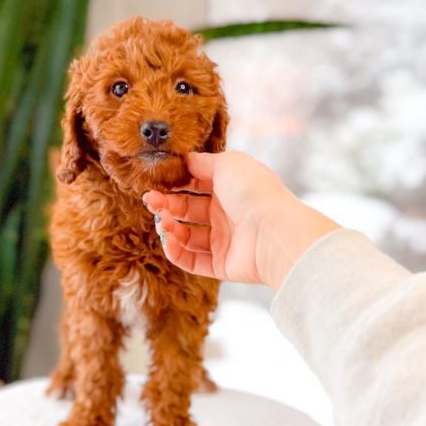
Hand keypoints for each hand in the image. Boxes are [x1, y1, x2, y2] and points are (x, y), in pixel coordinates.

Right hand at [143, 151, 339, 290]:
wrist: (275, 232)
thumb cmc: (254, 192)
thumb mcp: (227, 163)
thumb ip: (202, 161)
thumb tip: (184, 160)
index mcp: (230, 187)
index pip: (195, 183)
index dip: (175, 183)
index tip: (156, 182)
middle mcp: (227, 213)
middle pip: (188, 209)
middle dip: (166, 205)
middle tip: (150, 202)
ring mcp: (225, 240)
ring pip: (187, 235)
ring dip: (169, 228)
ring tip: (161, 221)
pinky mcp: (222, 265)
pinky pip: (192, 260)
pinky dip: (176, 251)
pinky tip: (167, 239)